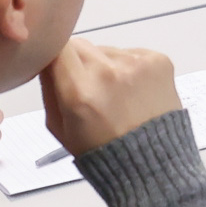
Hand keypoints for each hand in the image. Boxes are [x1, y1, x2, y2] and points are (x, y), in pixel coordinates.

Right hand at [39, 37, 180, 162]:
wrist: (152, 162)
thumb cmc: (100, 149)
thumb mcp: (59, 127)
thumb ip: (48, 88)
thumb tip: (45, 59)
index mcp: (80, 91)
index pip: (58, 47)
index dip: (55, 55)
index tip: (57, 66)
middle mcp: (109, 71)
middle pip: (81, 45)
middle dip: (78, 62)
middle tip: (87, 86)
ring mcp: (137, 64)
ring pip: (107, 50)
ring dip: (105, 65)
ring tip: (116, 95)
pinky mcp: (159, 60)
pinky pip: (132, 53)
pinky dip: (129, 68)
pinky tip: (134, 92)